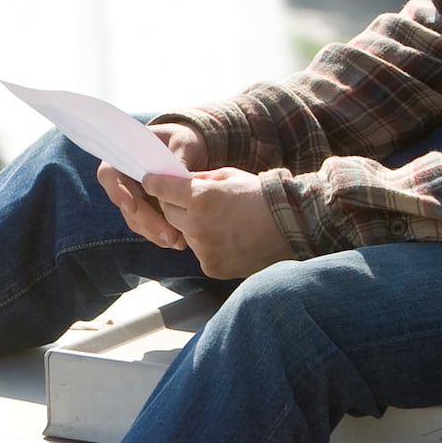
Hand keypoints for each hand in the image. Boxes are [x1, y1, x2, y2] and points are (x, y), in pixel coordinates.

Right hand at [97, 122, 206, 250]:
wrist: (192, 150)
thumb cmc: (182, 139)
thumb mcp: (183, 142)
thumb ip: (178, 157)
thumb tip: (180, 177)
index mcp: (124, 156)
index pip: (110, 175)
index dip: (117, 191)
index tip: (130, 206)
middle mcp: (125, 179)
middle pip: (125, 204)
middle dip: (146, 221)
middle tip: (169, 235)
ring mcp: (135, 197)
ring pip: (136, 220)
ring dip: (154, 233)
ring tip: (178, 242)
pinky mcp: (147, 210)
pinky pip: (148, 227)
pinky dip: (161, 235)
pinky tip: (179, 241)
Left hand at [141, 166, 294, 278]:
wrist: (290, 225)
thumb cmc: (260, 195)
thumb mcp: (228, 176)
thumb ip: (199, 179)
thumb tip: (178, 181)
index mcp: (200, 197)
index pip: (160, 189)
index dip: (154, 183)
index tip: (151, 181)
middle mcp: (196, 225)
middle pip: (168, 213)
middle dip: (174, 205)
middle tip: (189, 201)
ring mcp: (203, 249)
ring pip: (184, 234)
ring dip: (192, 227)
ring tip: (218, 221)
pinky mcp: (211, 266)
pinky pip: (199, 252)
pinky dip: (207, 245)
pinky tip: (227, 237)